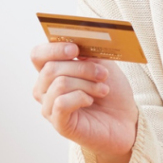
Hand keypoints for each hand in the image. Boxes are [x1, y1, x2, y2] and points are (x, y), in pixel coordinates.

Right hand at [30, 41, 138, 162]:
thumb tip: (78, 39)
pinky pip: (61, 103)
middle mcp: (46, 89)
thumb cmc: (112, 91)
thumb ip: (88, 51)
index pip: (38, 55)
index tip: (75, 49)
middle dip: (82, 68)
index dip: (54, 48)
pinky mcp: (59, 124)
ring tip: (103, 90)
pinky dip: (80, 97)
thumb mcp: (102, 63)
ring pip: (59, 84)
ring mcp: (50, 107)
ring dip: (87, 83)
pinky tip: (90, 101)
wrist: (125, 119)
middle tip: (103, 74)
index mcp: (53, 71)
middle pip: (50, 68)